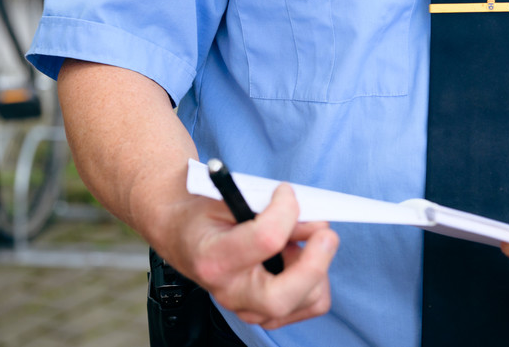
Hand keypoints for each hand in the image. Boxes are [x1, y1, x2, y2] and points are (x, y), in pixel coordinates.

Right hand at [160, 183, 339, 329]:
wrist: (184, 238)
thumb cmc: (205, 216)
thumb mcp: (230, 199)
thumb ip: (271, 209)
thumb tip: (315, 223)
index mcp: (213, 258)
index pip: (265, 239)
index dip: (286, 210)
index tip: (285, 192)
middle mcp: (230, 292)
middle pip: (283, 296)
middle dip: (316, 262)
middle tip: (325, 233)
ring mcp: (248, 309)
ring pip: (307, 300)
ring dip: (316, 265)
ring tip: (295, 243)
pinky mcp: (266, 315)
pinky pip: (311, 303)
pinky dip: (316, 279)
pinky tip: (296, 259)